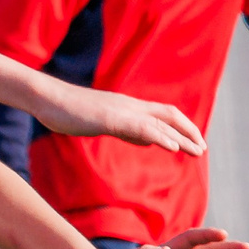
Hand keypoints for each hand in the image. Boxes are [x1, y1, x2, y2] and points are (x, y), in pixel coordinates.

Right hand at [36, 85, 205, 155]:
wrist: (46, 98)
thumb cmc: (66, 111)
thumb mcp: (101, 122)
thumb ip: (126, 130)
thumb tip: (148, 140)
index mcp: (127, 107)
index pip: (162, 114)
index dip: (181, 127)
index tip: (192, 142)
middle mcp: (129, 106)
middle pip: (168, 116)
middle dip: (189, 132)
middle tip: (202, 149)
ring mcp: (121, 111)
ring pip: (159, 124)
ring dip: (182, 138)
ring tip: (197, 151)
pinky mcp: (111, 118)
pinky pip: (141, 128)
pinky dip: (160, 137)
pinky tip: (173, 148)